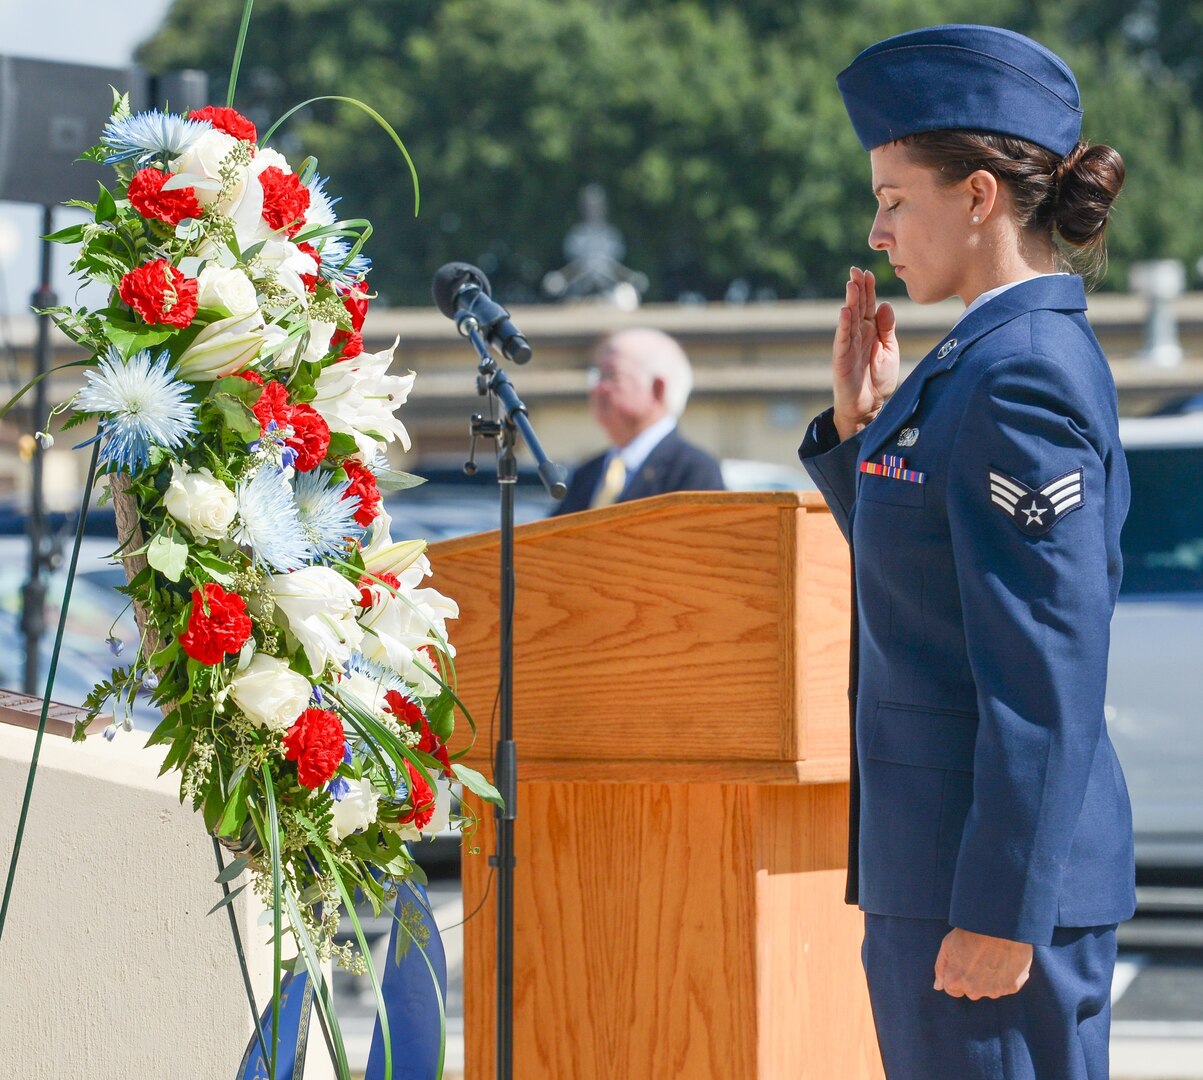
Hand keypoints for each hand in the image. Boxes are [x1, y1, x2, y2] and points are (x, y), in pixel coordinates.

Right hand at [831, 267, 899, 440]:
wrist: (869, 406)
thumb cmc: (878, 379)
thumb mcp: (889, 349)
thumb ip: (887, 328)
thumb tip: (885, 304)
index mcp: (870, 331)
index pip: (869, 305)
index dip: (868, 289)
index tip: (868, 272)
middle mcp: (857, 334)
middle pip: (857, 307)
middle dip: (857, 288)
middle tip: (856, 270)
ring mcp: (848, 345)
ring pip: (849, 319)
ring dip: (850, 301)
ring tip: (852, 284)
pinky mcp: (842, 358)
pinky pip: (843, 339)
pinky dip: (844, 324)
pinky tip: (845, 311)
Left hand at [933, 928, 1032, 1000]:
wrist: (1000, 925)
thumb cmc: (971, 932)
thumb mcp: (947, 945)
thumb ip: (941, 968)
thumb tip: (938, 986)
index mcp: (955, 980)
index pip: (953, 990)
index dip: (956, 976)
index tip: (963, 964)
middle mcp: (974, 990)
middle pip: (971, 991)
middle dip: (972, 980)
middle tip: (978, 958)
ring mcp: (994, 991)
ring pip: (988, 990)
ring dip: (989, 979)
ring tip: (992, 957)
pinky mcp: (1011, 988)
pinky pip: (1005, 986)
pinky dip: (1005, 977)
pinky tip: (1004, 960)